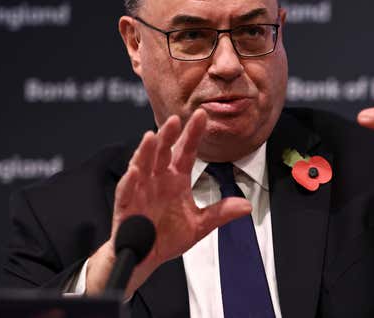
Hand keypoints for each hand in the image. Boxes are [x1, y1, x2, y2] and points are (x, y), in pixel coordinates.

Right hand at [86, 109, 251, 295]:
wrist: (146, 259)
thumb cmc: (167, 236)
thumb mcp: (199, 225)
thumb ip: (220, 213)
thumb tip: (247, 206)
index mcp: (177, 179)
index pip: (186, 151)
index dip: (193, 134)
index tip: (202, 115)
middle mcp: (158, 180)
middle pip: (163, 153)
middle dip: (168, 136)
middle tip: (174, 120)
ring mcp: (140, 191)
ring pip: (142, 166)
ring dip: (146, 152)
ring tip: (151, 137)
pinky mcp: (126, 207)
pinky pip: (126, 192)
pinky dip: (129, 181)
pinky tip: (134, 171)